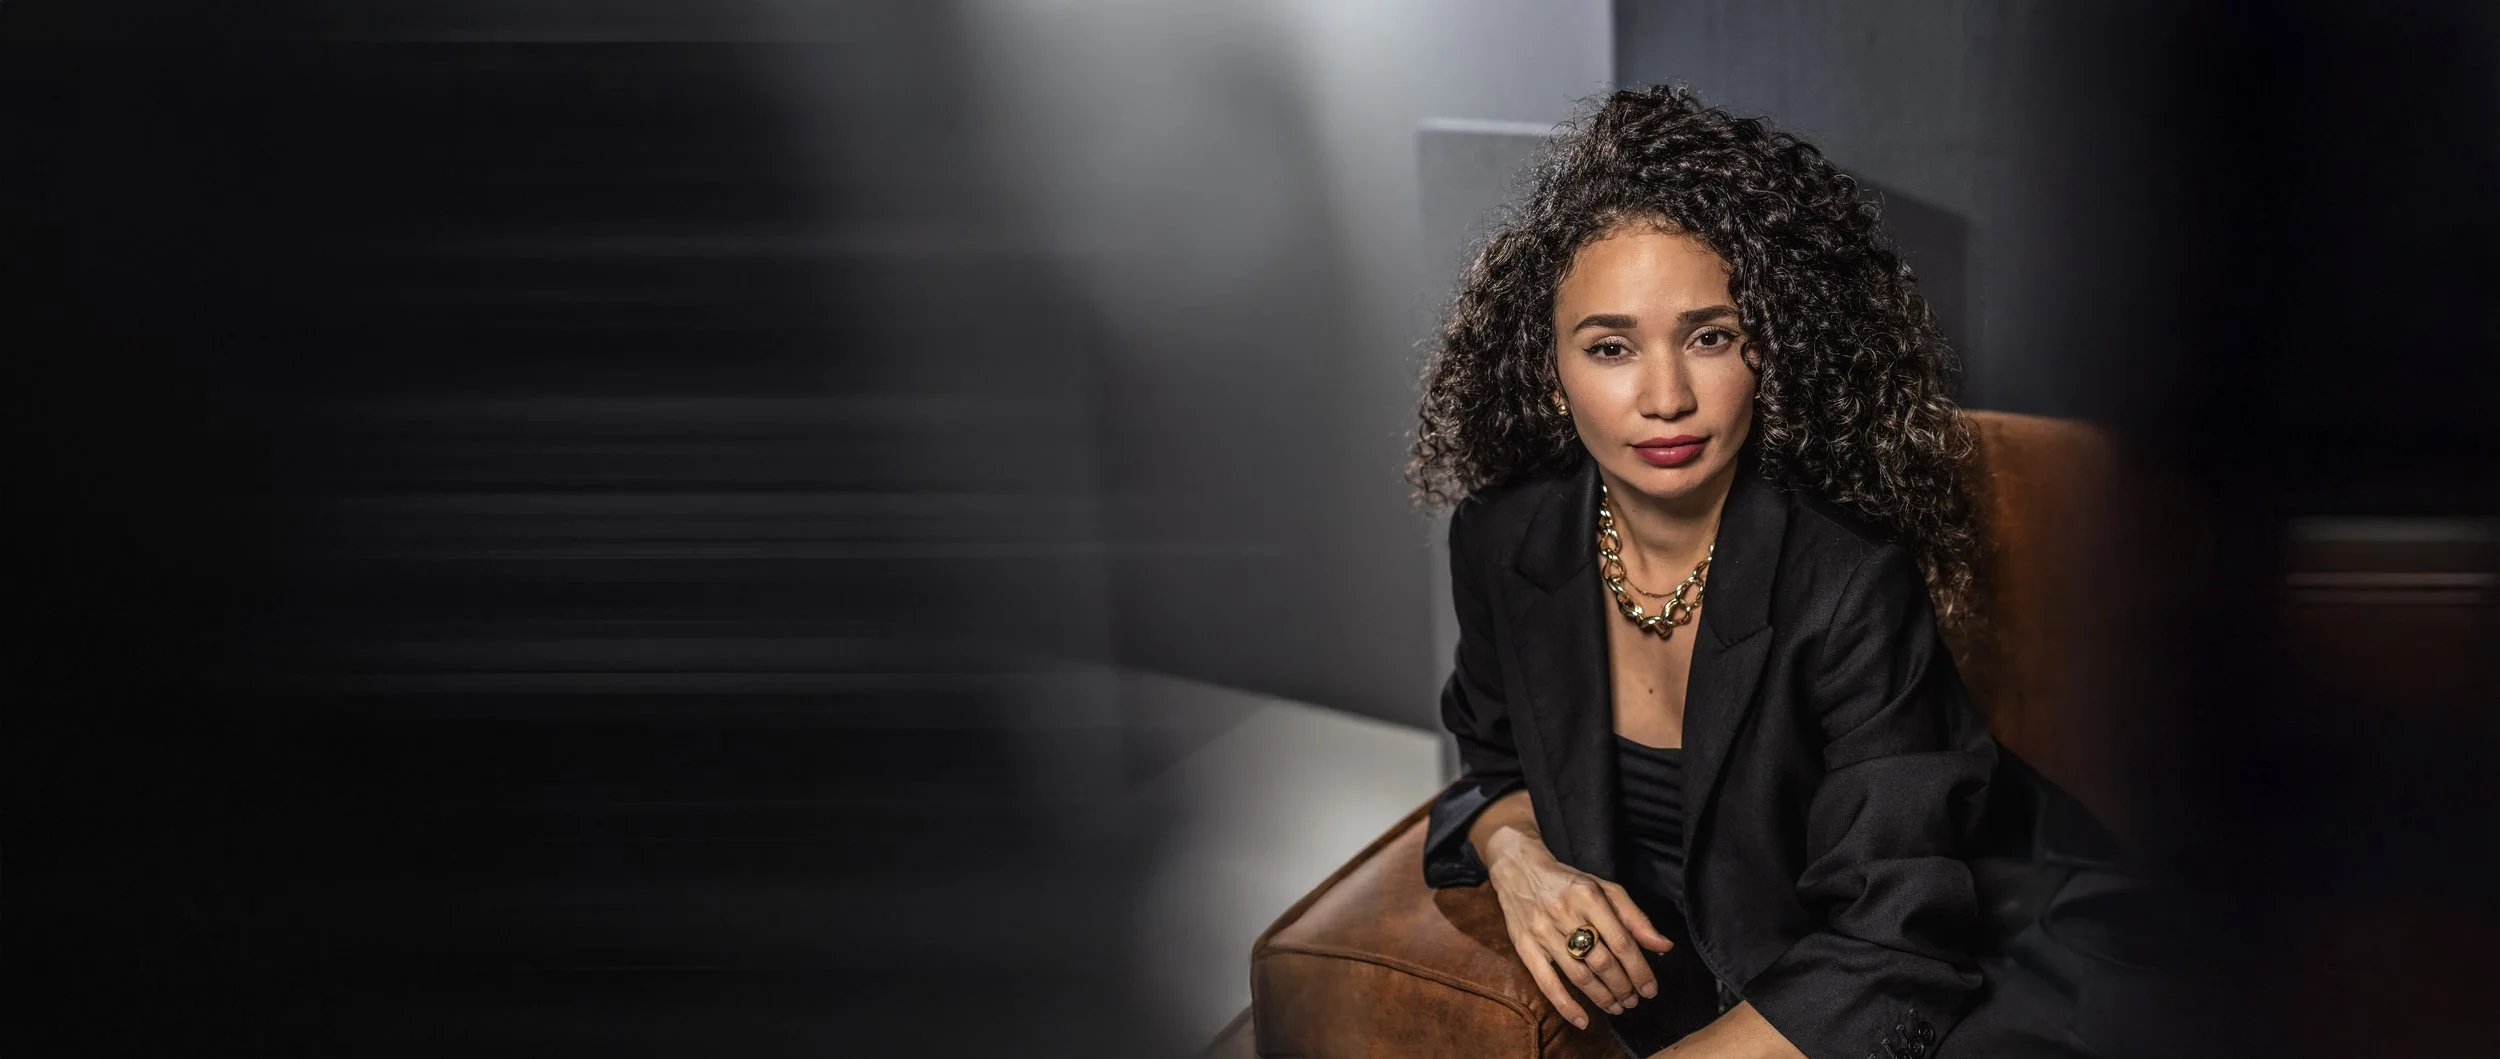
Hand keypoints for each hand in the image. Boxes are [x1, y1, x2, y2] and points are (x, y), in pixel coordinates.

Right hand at [1482, 829, 1675, 1028]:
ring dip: (1602, 997)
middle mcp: (1565, 913)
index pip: (1621, 941)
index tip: (1650, 988)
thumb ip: (1635, 918)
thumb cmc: (1568, 883)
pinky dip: (1565, 1005)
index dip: (1639, 970)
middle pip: (1602, 961)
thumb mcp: (1604, 889)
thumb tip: (1664, 946)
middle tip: (1634, 1000)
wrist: (1519, 870)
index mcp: (1589, 896)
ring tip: (1617, 1007)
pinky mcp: (1525, 947)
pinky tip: (1583, 1020)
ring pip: (1579, 975)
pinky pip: (1546, 982)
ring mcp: (1543, 931)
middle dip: (1623, 987)